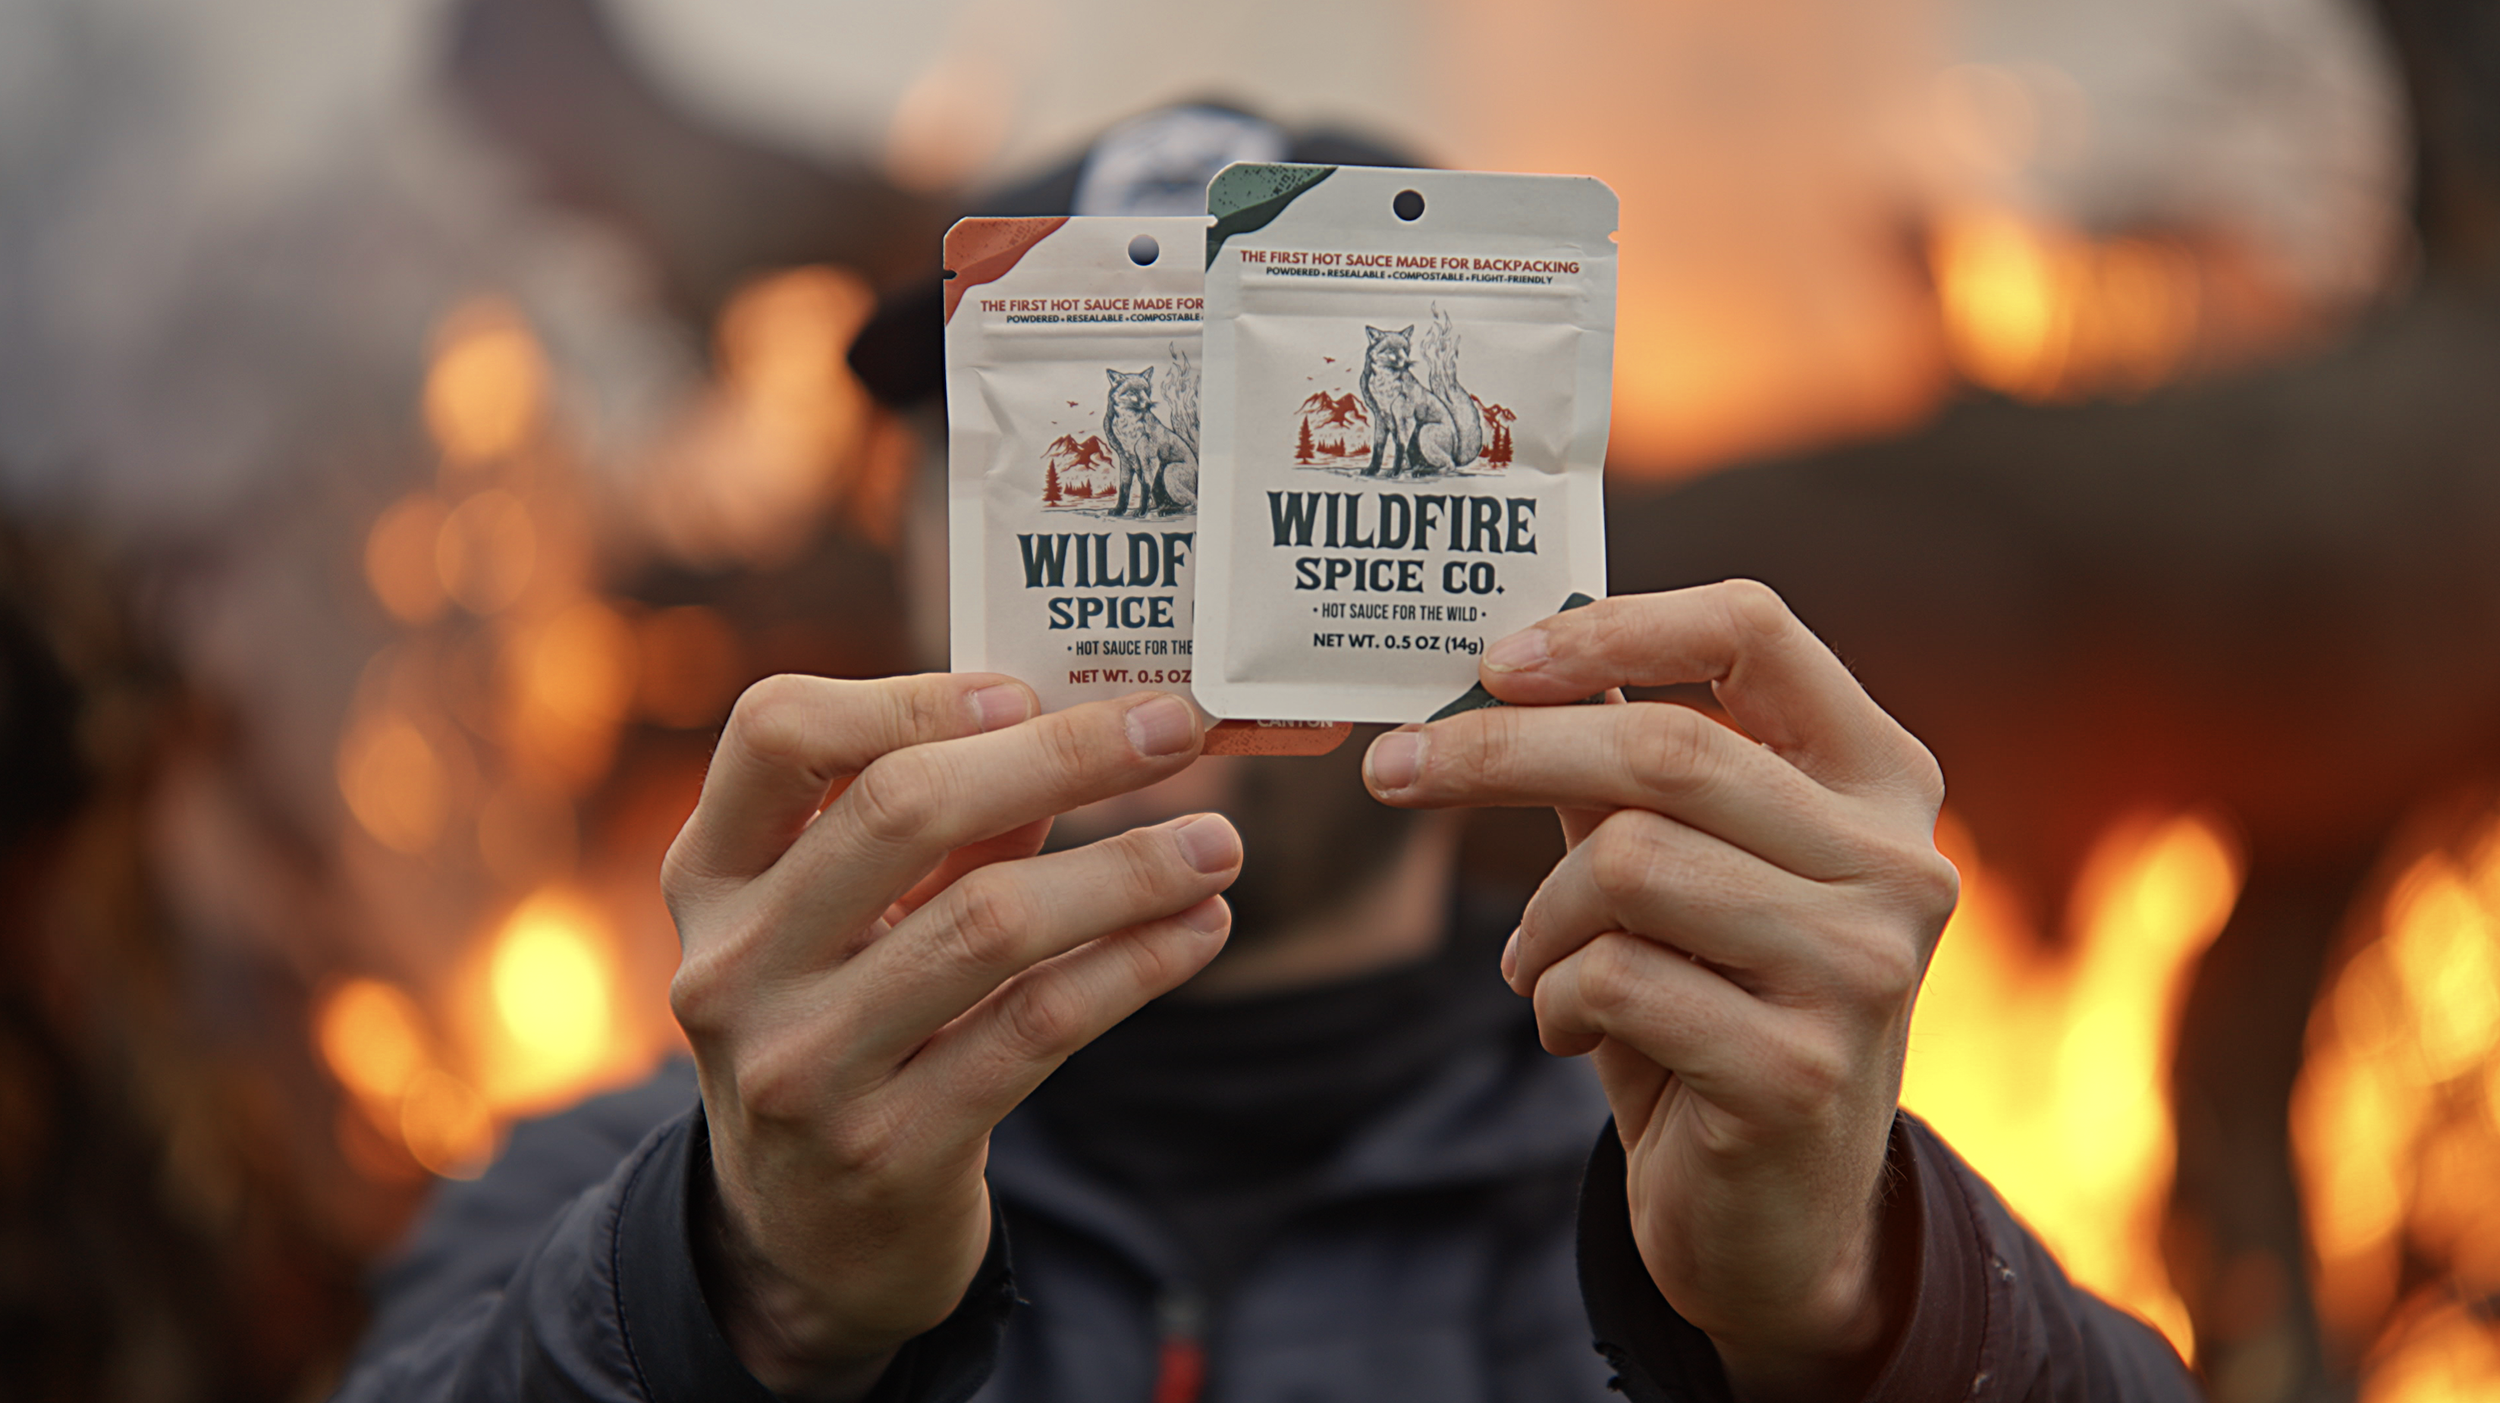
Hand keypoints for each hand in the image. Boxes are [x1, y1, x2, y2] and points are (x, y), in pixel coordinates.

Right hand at [662, 675, 1241, 1400]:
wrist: (806, 1237)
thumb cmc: (847, 1022)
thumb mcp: (848, 919)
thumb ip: (938, 825)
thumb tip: (1084, 721)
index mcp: (712, 873)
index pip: (775, 729)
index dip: (907, 693)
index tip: (1026, 693)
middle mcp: (736, 963)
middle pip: (901, 811)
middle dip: (1061, 758)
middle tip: (1176, 731)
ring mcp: (803, 1065)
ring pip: (988, 923)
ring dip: (1126, 870)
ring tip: (1218, 844)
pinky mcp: (888, 1148)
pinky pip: (1036, 1029)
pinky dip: (1133, 965)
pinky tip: (1198, 930)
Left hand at [1362, 582, 1957, 1402]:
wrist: (1777, 1212)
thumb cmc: (1713, 1006)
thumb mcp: (1680, 871)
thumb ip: (1622, 769)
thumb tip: (1501, 662)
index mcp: (1878, 778)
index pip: (1754, 628)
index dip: (1612, 627)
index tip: (1493, 660)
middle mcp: (1898, 861)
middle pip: (1665, 748)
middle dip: (1500, 751)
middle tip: (1394, 769)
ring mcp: (1862, 968)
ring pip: (1628, 863)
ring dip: (1540, 917)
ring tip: (1534, 961)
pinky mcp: (1800, 1069)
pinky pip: (1614, 978)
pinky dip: (1555, 998)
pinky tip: (1570, 1026)